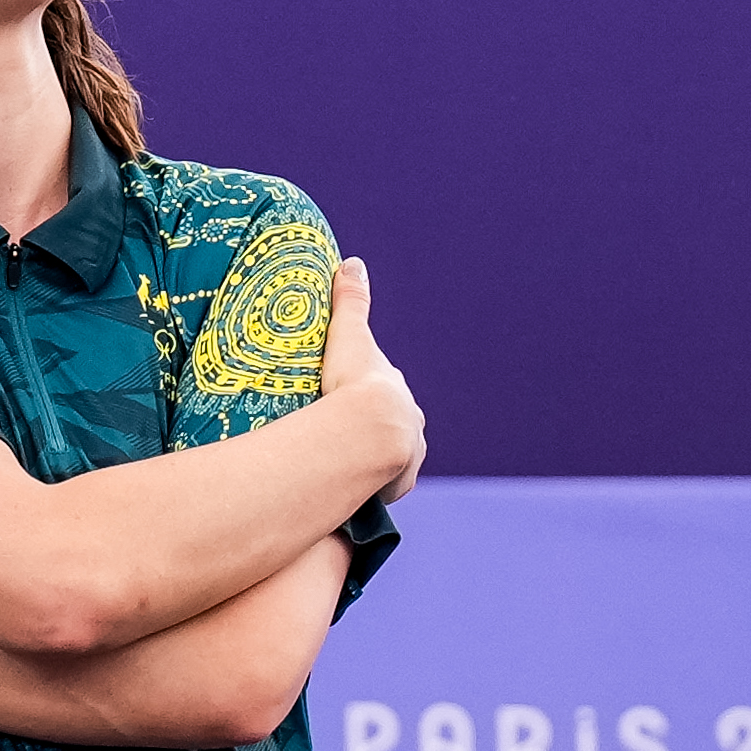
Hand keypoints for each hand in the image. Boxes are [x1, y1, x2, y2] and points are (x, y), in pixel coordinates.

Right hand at [319, 256, 427, 501]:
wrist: (369, 432)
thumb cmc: (354, 383)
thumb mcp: (348, 338)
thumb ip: (350, 302)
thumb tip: (352, 262)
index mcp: (398, 391)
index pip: (382, 390)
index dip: (363, 394)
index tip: (343, 399)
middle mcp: (411, 421)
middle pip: (390, 424)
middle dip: (371, 429)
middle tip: (340, 434)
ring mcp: (408, 454)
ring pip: (390, 457)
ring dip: (373, 461)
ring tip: (344, 466)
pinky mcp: (399, 482)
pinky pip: (384, 485)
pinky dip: (372, 486)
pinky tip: (352, 487)